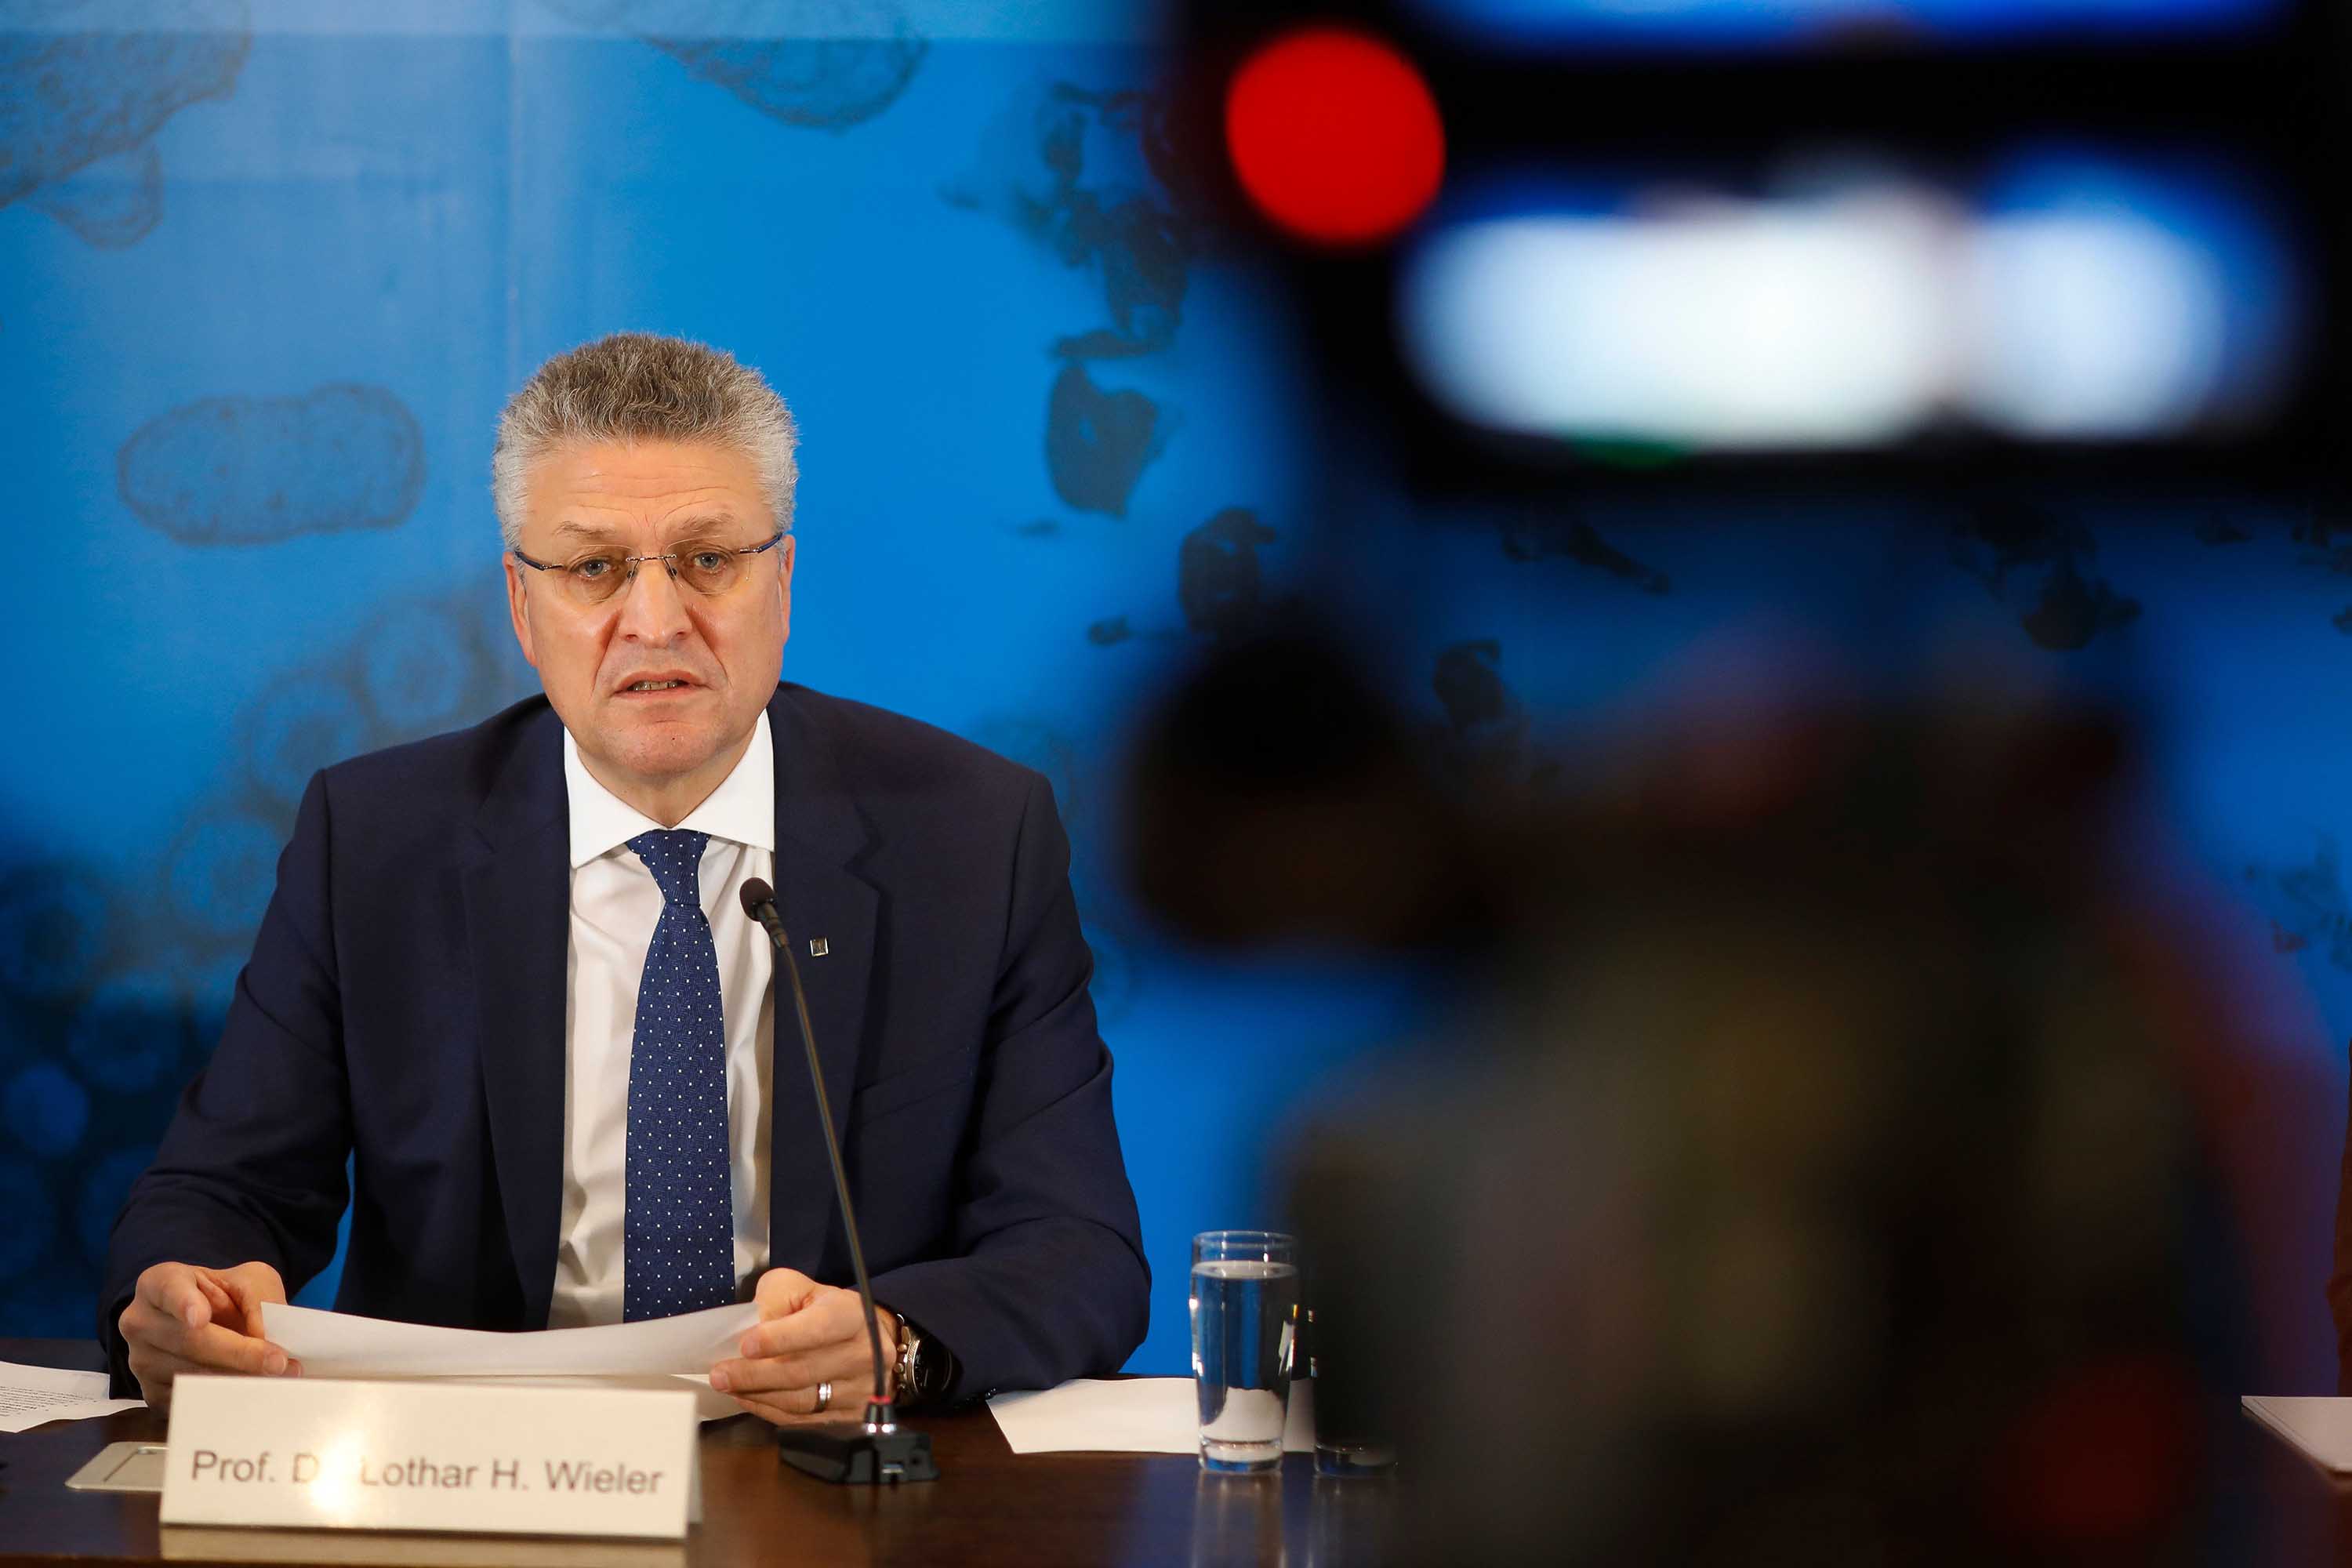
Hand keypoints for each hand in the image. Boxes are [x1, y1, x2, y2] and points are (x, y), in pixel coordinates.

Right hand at [118, 1261, 296, 1407]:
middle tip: (277, 1361)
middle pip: (188, 1341)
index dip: (183, 1303)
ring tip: (276, 1378)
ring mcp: (141, 1361)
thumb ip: (260, 1302)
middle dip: (238, 1353)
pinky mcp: (152, 1393)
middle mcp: (141, 1321)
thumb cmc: (228, 1296)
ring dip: (237, 1379)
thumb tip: (266, 1339)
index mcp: (159, 1283)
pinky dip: (224, 1399)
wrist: (214, 1322)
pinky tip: (251, 1394)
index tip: (200, 1318)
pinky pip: (189, 1401)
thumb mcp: (251, 1282)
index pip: (167, 1289)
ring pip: (190, 1375)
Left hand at [708, 1267, 895, 1424]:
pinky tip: (749, 1398)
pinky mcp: (850, 1417)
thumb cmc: (826, 1310)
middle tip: (720, 1375)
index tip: (746, 1345)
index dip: (780, 1338)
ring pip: (800, 1401)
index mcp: (852, 1315)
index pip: (817, 1328)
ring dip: (758, 1395)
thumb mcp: (800, 1288)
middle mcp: (863, 1355)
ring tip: (729, 1387)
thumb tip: (749, 1331)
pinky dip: (769, 1411)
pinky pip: (802, 1420)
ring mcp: (860, 1391)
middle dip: (755, 1375)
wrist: (869, 1340)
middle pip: (803, 1372)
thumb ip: (774, 1299)